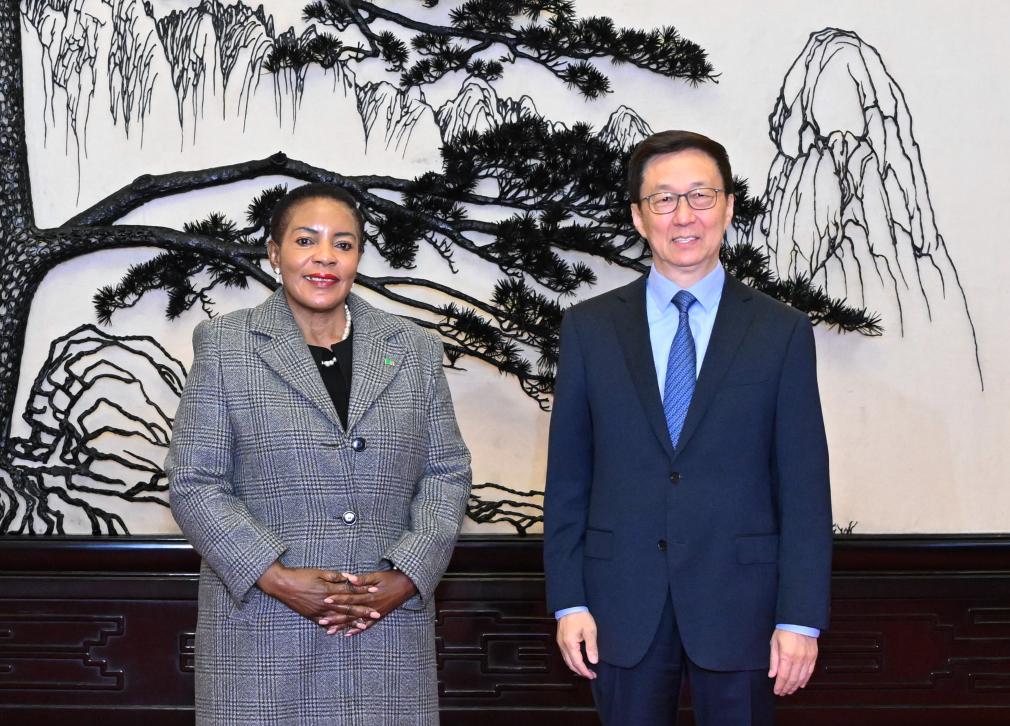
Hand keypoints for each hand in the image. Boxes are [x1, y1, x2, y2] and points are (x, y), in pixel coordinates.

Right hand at [257, 562, 378, 628]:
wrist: (283, 585)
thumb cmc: (301, 575)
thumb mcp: (319, 572)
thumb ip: (335, 576)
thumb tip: (349, 577)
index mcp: (329, 590)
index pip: (351, 591)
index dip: (364, 590)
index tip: (376, 591)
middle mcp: (326, 603)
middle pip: (348, 607)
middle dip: (363, 611)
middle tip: (377, 614)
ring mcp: (318, 611)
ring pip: (339, 618)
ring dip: (352, 622)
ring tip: (364, 626)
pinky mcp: (311, 616)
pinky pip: (325, 623)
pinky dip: (334, 627)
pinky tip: (341, 631)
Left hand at [322, 569, 416, 636]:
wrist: (407, 585)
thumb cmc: (391, 578)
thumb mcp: (377, 576)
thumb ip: (362, 579)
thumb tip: (347, 578)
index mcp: (369, 595)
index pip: (350, 598)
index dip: (337, 599)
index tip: (325, 600)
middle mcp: (371, 606)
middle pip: (350, 612)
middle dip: (335, 616)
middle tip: (321, 620)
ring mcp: (375, 613)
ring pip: (356, 621)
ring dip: (343, 626)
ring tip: (329, 631)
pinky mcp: (379, 616)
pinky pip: (367, 626)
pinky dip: (357, 630)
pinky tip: (347, 634)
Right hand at [556, 611, 597, 678]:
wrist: (569, 605)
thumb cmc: (580, 617)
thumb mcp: (590, 631)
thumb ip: (591, 647)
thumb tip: (594, 661)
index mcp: (570, 644)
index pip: (577, 663)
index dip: (584, 671)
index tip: (592, 676)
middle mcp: (563, 645)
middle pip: (570, 664)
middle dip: (580, 672)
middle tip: (590, 674)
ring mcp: (560, 643)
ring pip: (567, 660)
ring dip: (576, 667)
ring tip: (585, 669)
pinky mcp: (560, 640)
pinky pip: (565, 655)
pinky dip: (572, 660)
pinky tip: (578, 659)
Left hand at [768, 628, 817, 695]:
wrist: (800, 621)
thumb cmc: (785, 630)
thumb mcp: (774, 643)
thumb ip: (773, 660)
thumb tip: (772, 675)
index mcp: (786, 656)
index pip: (783, 676)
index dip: (779, 686)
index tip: (777, 691)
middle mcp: (798, 659)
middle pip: (792, 679)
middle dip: (787, 688)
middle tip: (782, 693)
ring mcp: (807, 659)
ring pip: (801, 678)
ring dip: (795, 686)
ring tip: (790, 691)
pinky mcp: (813, 657)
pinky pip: (809, 672)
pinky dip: (805, 680)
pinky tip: (801, 685)